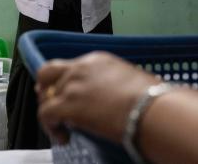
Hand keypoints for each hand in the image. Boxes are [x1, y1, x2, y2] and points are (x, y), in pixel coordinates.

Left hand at [36, 52, 156, 143]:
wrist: (152, 109)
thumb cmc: (152, 99)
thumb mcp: (131, 80)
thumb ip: (115, 84)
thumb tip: (118, 97)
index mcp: (97, 60)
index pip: (70, 66)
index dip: (63, 80)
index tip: (64, 92)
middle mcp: (80, 68)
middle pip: (49, 73)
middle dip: (47, 88)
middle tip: (50, 102)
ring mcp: (72, 85)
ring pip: (46, 96)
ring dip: (51, 112)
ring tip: (62, 128)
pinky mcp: (67, 103)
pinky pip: (45, 113)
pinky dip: (50, 127)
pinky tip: (62, 137)